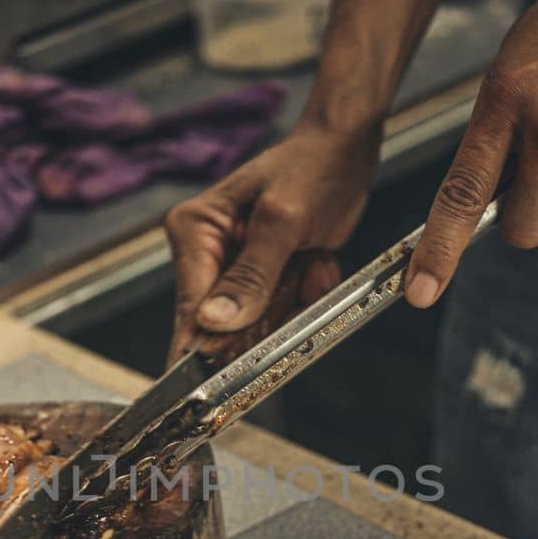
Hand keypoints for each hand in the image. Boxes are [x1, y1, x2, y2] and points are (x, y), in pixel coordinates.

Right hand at [164, 123, 380, 361]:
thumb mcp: (283, 219)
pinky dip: (306, 293)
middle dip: (266, 311)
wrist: (345, 150)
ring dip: (293, 299)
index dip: (202, 346)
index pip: (192, 303)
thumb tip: (214, 323)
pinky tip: (317, 261)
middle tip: (293, 283)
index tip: (205, 389)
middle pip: (222, 320)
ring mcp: (237, 267)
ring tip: (311, 260)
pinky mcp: (265, 275)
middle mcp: (208, 252)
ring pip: (257, 320)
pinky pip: (281, 310)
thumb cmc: (311, 167)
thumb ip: (251, 274)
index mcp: (195, 231)